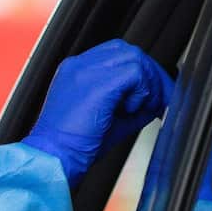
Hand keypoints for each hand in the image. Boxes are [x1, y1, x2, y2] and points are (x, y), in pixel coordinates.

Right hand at [23, 40, 173, 185]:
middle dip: (150, 75)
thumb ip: (128, 105)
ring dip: (146, 84)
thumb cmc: (72, 147)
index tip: (150, 95)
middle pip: (128, 52)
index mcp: (76, 72)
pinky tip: (129, 110)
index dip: (139, 73)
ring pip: (134, 58)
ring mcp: (86, 70)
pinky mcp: (97, 83)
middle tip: (159, 100)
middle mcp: (80, 65)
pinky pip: (135, 73)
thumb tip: (154, 102)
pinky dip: (141, 92)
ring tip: (139, 109)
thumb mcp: (104, 120)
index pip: (116, 55)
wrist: (52, 158)